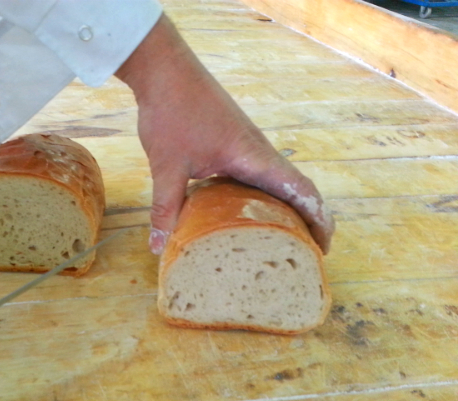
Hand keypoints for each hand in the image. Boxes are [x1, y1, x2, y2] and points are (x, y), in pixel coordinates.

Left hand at [116, 15, 334, 254]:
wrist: (165, 70)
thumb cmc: (172, 113)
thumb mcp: (167, 167)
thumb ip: (165, 208)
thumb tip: (157, 246)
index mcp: (254, 157)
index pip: (301, 190)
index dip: (317, 219)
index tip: (323, 247)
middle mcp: (259, 151)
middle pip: (297, 187)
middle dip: (308, 218)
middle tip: (307, 251)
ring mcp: (247, 145)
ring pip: (277, 180)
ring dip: (287, 206)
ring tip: (284, 238)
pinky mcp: (234, 142)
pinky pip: (258, 173)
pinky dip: (264, 194)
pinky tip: (249, 211)